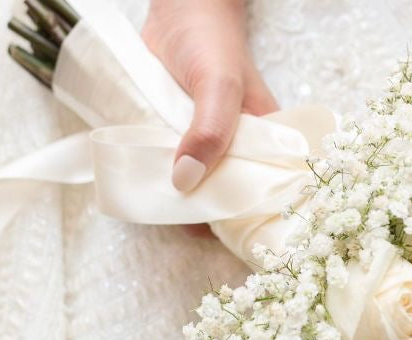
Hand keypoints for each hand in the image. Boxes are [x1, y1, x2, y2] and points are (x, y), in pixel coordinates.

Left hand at [142, 0, 277, 235]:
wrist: (177, 8)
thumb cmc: (211, 43)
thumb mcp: (218, 87)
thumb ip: (208, 132)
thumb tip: (185, 183)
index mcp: (265, 148)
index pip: (264, 198)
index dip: (250, 223)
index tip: (234, 243)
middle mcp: (239, 154)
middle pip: (226, 201)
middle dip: (208, 218)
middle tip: (184, 226)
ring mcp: (207, 151)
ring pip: (197, 191)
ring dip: (178, 203)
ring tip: (159, 211)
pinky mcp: (179, 144)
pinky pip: (172, 172)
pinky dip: (160, 183)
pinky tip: (146, 193)